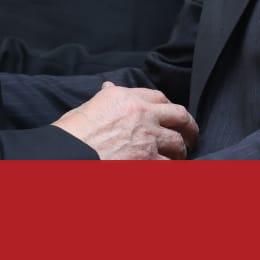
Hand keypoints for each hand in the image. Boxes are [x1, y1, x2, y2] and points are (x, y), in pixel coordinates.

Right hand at [53, 82, 197, 159]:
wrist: (68, 156)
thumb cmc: (72, 134)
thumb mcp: (88, 107)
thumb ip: (105, 98)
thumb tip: (109, 87)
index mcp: (126, 97)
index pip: (158, 97)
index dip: (167, 107)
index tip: (171, 116)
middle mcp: (142, 114)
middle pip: (179, 116)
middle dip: (188, 126)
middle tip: (191, 136)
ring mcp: (148, 139)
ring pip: (178, 144)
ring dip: (180, 152)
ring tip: (179, 158)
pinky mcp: (149, 162)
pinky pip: (170, 167)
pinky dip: (172, 171)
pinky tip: (171, 173)